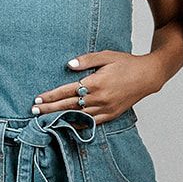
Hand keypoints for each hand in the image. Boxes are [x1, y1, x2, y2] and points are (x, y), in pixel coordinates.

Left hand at [32, 50, 158, 122]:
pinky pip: (91, 123)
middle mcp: (99, 98)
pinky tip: (66, 125)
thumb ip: (86, 60)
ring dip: (60, 118)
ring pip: (78, 116)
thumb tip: (69, 65)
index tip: (38, 99)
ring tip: (45, 120)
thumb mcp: (107, 56)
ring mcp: (106, 109)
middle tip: (34, 111)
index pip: (67, 91)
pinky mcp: (111, 115)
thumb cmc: (127, 63)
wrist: (148, 76)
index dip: (51, 96)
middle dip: (50, 109)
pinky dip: (77, 125)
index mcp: (96, 83)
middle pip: (69, 106)